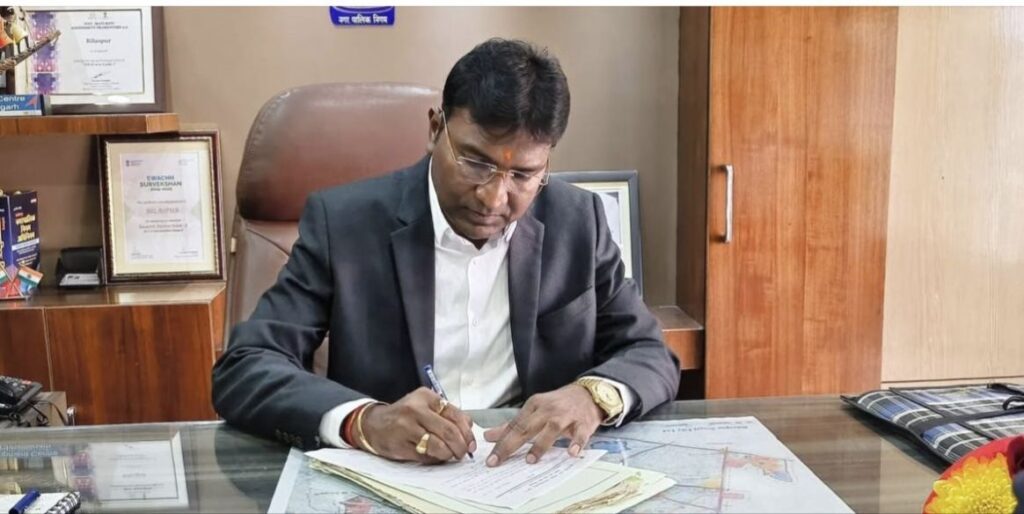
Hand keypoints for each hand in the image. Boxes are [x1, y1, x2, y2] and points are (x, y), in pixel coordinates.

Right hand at [358, 387, 475, 463]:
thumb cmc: (404, 415)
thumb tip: (469, 428)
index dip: (467, 432)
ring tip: (451, 456)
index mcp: (425, 397)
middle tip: (464, 453)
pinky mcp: (400, 445)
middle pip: (448, 431)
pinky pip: (425, 456)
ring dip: (449, 454)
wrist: (373, 424)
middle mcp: (415, 410)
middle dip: (461, 446)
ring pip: (438, 446)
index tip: (471, 443)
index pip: (455, 415)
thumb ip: (446, 413)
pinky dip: (435, 459)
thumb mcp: (424, 405)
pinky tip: (435, 457)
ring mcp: (406, 428)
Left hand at [483, 383, 602, 466]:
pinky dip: (576, 443)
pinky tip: (571, 453)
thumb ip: (512, 425)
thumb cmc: (558, 404)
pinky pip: (580, 434)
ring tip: (531, 460)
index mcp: (534, 405)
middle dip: (511, 444)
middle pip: (527, 427)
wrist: (588, 393)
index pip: (514, 425)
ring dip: (541, 444)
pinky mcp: (583, 423)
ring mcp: (566, 416)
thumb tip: (488, 436)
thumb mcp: (534, 410)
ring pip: (552, 428)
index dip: (501, 442)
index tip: (491, 459)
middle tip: (499, 460)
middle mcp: (548, 409)